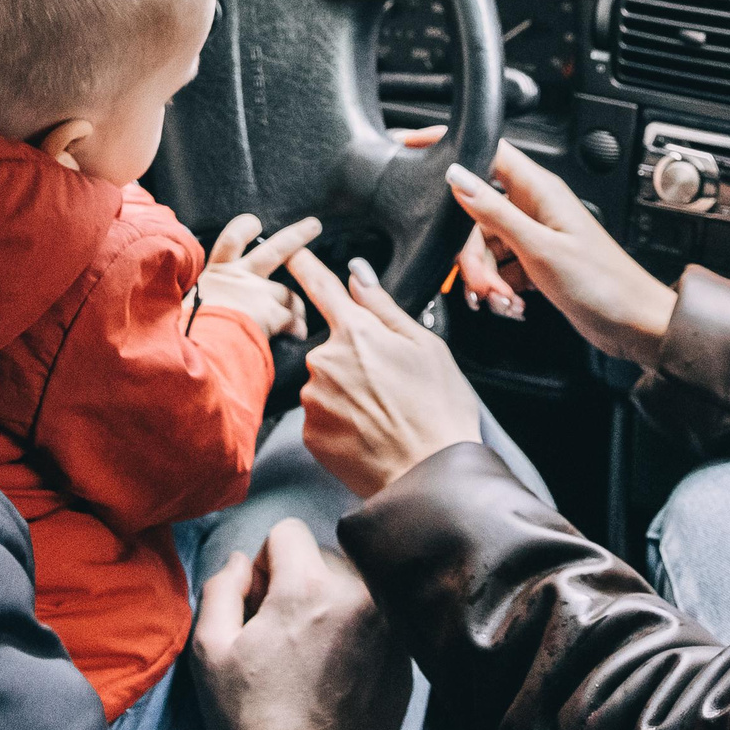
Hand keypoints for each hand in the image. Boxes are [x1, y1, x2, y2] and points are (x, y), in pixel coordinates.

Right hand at [192, 518, 412, 729]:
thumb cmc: (252, 720)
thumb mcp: (212, 651)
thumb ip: (220, 589)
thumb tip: (238, 561)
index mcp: (310, 587)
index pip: (288, 531)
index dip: (263, 562)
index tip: (258, 602)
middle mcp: (360, 596)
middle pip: (324, 555)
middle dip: (299, 581)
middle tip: (281, 632)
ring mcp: (390, 628)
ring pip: (355, 585)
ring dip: (331, 603)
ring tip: (311, 653)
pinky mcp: (406, 658)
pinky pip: (377, 619)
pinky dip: (357, 632)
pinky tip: (336, 672)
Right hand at [198, 214, 320, 339]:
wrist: (196, 350)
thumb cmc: (186, 333)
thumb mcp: (186, 306)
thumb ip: (200, 300)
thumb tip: (198, 310)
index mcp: (216, 274)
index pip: (231, 240)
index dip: (244, 228)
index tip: (256, 224)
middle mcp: (239, 277)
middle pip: (275, 250)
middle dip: (297, 236)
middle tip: (314, 226)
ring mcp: (257, 293)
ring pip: (288, 293)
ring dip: (297, 306)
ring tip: (300, 321)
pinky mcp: (271, 314)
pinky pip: (292, 319)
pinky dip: (297, 327)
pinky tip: (297, 335)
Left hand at [285, 248, 480, 496]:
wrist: (430, 477)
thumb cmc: (438, 410)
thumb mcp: (427, 346)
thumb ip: (384, 307)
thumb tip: (357, 275)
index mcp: (357, 332)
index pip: (322, 287)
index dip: (304, 265)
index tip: (290, 251)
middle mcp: (326, 361)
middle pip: (332, 347)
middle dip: (355, 359)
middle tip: (390, 386)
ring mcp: (314, 399)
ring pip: (326, 384)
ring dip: (347, 392)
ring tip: (384, 416)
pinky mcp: (309, 433)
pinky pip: (321, 417)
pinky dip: (340, 421)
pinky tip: (368, 434)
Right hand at [446, 141, 678, 366]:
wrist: (634, 325)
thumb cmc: (603, 284)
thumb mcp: (540, 248)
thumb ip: (494, 212)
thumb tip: (457, 177)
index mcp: (538, 190)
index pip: (485, 151)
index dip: (449, 147)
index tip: (412, 146)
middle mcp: (534, 206)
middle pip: (475, 211)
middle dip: (470, 253)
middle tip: (480, 283)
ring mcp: (535, 233)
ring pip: (484, 243)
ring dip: (485, 276)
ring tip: (501, 300)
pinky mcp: (536, 260)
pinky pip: (499, 265)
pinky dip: (498, 287)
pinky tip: (510, 303)